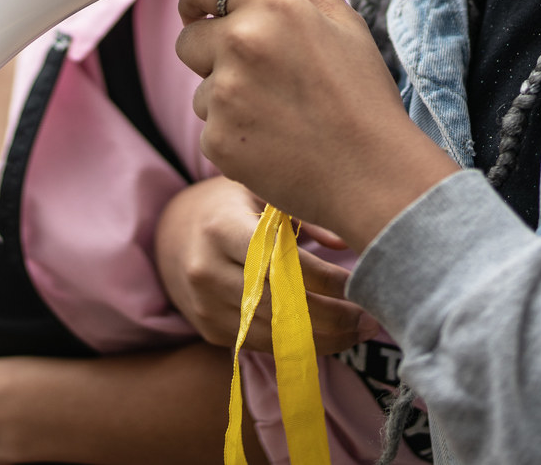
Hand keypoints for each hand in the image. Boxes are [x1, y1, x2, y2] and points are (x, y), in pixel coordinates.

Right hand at [155, 176, 376, 353]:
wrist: (170, 234)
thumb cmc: (228, 206)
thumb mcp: (258, 194)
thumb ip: (302, 216)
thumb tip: (347, 240)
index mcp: (221, 228)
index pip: (282, 264)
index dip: (327, 280)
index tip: (361, 284)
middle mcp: (206, 270)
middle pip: (281, 307)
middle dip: (333, 318)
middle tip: (371, 320)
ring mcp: (204, 306)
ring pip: (274, 335)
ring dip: (324, 340)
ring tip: (359, 332)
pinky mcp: (209, 330)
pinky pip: (262, 345)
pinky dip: (299, 346)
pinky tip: (330, 338)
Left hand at [176, 0, 458, 249]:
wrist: (372, 175)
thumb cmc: (364, 100)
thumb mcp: (346, 24)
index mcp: (271, 9)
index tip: (201, 5)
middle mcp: (240, 46)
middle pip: (188, 38)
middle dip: (211, 50)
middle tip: (253, 68)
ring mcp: (224, 96)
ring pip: (201, 87)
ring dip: (226, 96)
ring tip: (276, 111)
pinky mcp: (217, 140)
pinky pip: (210, 127)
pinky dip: (233, 133)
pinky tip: (272, 138)